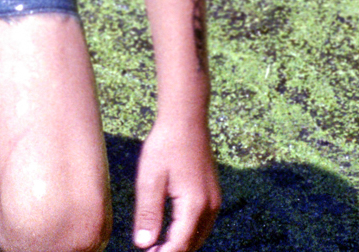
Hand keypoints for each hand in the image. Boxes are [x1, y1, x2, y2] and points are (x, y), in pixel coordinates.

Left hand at [131, 113, 219, 251]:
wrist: (186, 119)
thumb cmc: (165, 145)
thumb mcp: (150, 179)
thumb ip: (148, 214)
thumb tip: (144, 245)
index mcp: (194, 205)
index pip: (179, 246)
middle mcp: (209, 206)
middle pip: (191, 245)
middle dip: (172, 251)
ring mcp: (214, 201)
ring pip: (198, 236)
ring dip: (180, 244)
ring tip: (156, 246)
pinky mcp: (213, 195)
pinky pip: (202, 224)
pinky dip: (188, 233)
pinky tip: (170, 230)